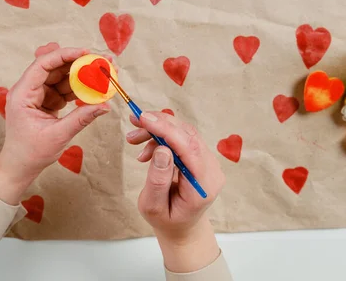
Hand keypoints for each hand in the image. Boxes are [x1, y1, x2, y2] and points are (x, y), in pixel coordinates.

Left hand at [0, 47, 109, 204]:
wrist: (20, 167)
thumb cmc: (30, 153)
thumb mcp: (57, 136)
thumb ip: (80, 118)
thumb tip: (105, 106)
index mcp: (22, 94)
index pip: (42, 65)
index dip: (64, 55)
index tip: (86, 53)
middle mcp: (28, 89)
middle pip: (55, 67)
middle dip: (79, 63)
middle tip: (102, 60)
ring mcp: (38, 95)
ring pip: (62, 77)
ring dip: (82, 75)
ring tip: (104, 73)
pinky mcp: (47, 101)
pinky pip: (65, 89)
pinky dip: (80, 89)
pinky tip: (96, 88)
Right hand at [127, 111, 224, 272]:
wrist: (181, 227)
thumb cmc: (167, 220)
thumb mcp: (154, 206)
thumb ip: (158, 180)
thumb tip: (162, 149)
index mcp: (203, 185)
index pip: (190, 148)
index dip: (167, 130)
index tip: (145, 119)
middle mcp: (211, 169)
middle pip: (188, 135)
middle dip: (159, 124)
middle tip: (134, 121)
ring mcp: (208, 161)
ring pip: (184, 132)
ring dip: (157, 129)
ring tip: (134, 139)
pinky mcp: (200, 156)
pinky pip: (182, 137)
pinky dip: (162, 136)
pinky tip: (145, 148)